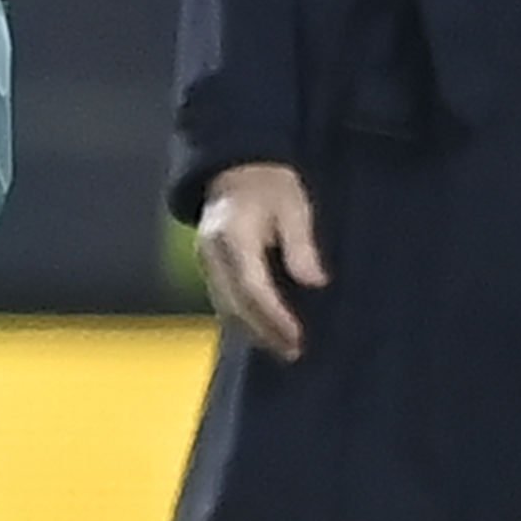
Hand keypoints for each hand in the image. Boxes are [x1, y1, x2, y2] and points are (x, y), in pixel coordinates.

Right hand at [193, 162, 324, 361]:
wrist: (236, 168)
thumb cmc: (270, 184)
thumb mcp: (294, 205)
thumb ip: (301, 244)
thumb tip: (314, 282)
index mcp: (233, 234)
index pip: (252, 286)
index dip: (275, 316)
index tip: (298, 336)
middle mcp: (213, 253)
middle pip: (236, 304)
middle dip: (265, 331)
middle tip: (294, 352)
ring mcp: (207, 261)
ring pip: (226, 307)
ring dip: (253, 331)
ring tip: (283, 349)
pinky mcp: (209, 267)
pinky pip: (223, 300)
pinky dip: (243, 319)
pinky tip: (264, 331)